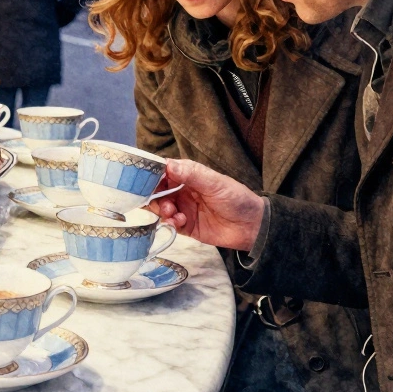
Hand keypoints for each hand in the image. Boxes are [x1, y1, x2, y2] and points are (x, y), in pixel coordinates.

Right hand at [150, 159, 265, 250]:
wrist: (252, 227)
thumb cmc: (236, 199)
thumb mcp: (215, 183)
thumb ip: (191, 174)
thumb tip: (167, 164)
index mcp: (188, 176)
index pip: (163, 171)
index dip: (151, 174)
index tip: (140, 179)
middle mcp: (182, 191)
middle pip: (157, 191)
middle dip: (153, 195)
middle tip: (157, 200)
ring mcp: (183, 208)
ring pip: (161, 208)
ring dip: (162, 209)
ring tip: (171, 212)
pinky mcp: (186, 226)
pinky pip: (170, 224)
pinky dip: (171, 223)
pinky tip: (180, 222)